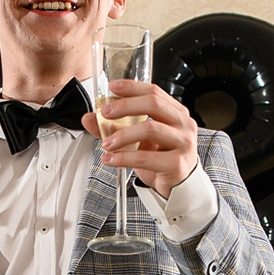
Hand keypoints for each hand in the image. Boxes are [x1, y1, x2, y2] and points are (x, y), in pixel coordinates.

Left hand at [80, 79, 198, 198]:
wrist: (177, 187)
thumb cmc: (161, 159)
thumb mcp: (137, 140)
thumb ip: (115, 127)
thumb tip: (89, 118)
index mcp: (175, 113)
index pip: (154, 92)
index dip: (132, 87)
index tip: (112, 88)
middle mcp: (183, 124)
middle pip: (153, 104)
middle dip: (125, 106)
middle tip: (105, 113)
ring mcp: (183, 143)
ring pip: (150, 129)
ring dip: (122, 135)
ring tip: (106, 143)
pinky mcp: (177, 164)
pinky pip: (145, 157)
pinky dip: (123, 158)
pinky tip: (110, 159)